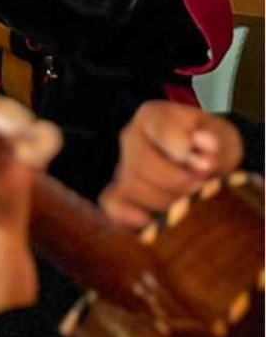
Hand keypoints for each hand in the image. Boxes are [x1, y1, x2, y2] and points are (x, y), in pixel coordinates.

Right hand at [100, 101, 243, 230]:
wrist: (203, 166)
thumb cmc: (211, 149)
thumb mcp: (224, 139)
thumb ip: (216, 142)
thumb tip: (204, 146)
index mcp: (154, 115)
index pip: (161, 131)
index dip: (183, 152)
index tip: (206, 165)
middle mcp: (130, 137)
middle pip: (141, 163)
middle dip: (176, 181)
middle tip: (200, 187)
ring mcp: (121, 166)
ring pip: (131, 187)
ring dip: (164, 200)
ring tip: (187, 201)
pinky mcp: (117, 193)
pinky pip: (112, 205)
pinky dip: (128, 216)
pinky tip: (149, 221)